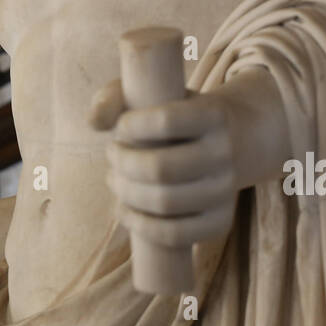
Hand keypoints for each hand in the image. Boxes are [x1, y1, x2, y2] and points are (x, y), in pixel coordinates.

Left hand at [89, 79, 236, 248]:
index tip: (121, 126)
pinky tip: (124, 210)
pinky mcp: (222, 220)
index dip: (131, 126)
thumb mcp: (150, 91)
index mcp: (213, 114)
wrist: (231, 139)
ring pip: (165, 203)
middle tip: (112, 154)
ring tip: (114, 180)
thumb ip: (114, 97)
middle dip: (122, 164)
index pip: (166, 122)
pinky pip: (177, 234)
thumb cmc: (177, 114)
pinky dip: (142, 226)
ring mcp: (226, 190)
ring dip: (127, 194)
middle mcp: (225, 153)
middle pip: (161, 168)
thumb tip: (95, 123)